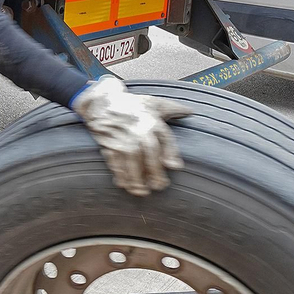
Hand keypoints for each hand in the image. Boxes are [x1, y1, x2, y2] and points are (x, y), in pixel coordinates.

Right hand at [70, 78, 190, 195]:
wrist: (102, 102)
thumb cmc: (131, 104)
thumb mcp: (153, 103)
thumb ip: (173, 108)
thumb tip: (191, 111)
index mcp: (152, 121)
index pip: (164, 139)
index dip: (170, 153)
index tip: (174, 166)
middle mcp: (138, 130)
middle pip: (149, 153)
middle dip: (155, 171)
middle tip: (160, 186)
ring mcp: (122, 139)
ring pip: (132, 161)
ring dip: (137, 178)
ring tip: (142, 191)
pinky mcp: (109, 145)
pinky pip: (115, 162)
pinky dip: (120, 174)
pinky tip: (124, 185)